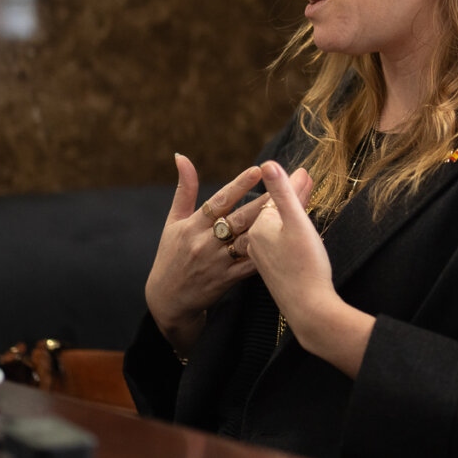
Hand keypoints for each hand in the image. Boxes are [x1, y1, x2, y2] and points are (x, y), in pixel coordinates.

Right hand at [144, 155, 307, 357]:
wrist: (166, 301)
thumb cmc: (170, 256)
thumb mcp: (172, 222)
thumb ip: (184, 189)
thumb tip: (181, 156)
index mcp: (193, 225)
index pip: (219, 201)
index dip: (239, 185)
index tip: (258, 169)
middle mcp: (205, 242)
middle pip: (239, 218)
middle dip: (265, 202)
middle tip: (287, 186)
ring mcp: (217, 262)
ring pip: (248, 240)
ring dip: (270, 226)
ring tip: (291, 212)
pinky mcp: (227, 280)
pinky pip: (250, 265)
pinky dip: (267, 253)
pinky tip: (284, 242)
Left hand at [248, 160, 374, 377]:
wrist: (310, 309)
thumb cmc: (307, 264)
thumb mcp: (297, 222)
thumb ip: (282, 192)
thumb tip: (269, 164)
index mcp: (258, 227)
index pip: (277, 199)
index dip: (294, 187)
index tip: (308, 174)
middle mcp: (254, 242)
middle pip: (276, 212)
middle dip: (292, 198)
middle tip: (308, 181)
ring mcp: (262, 258)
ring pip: (277, 229)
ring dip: (291, 216)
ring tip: (304, 203)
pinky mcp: (272, 271)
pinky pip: (279, 245)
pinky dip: (290, 235)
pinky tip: (299, 235)